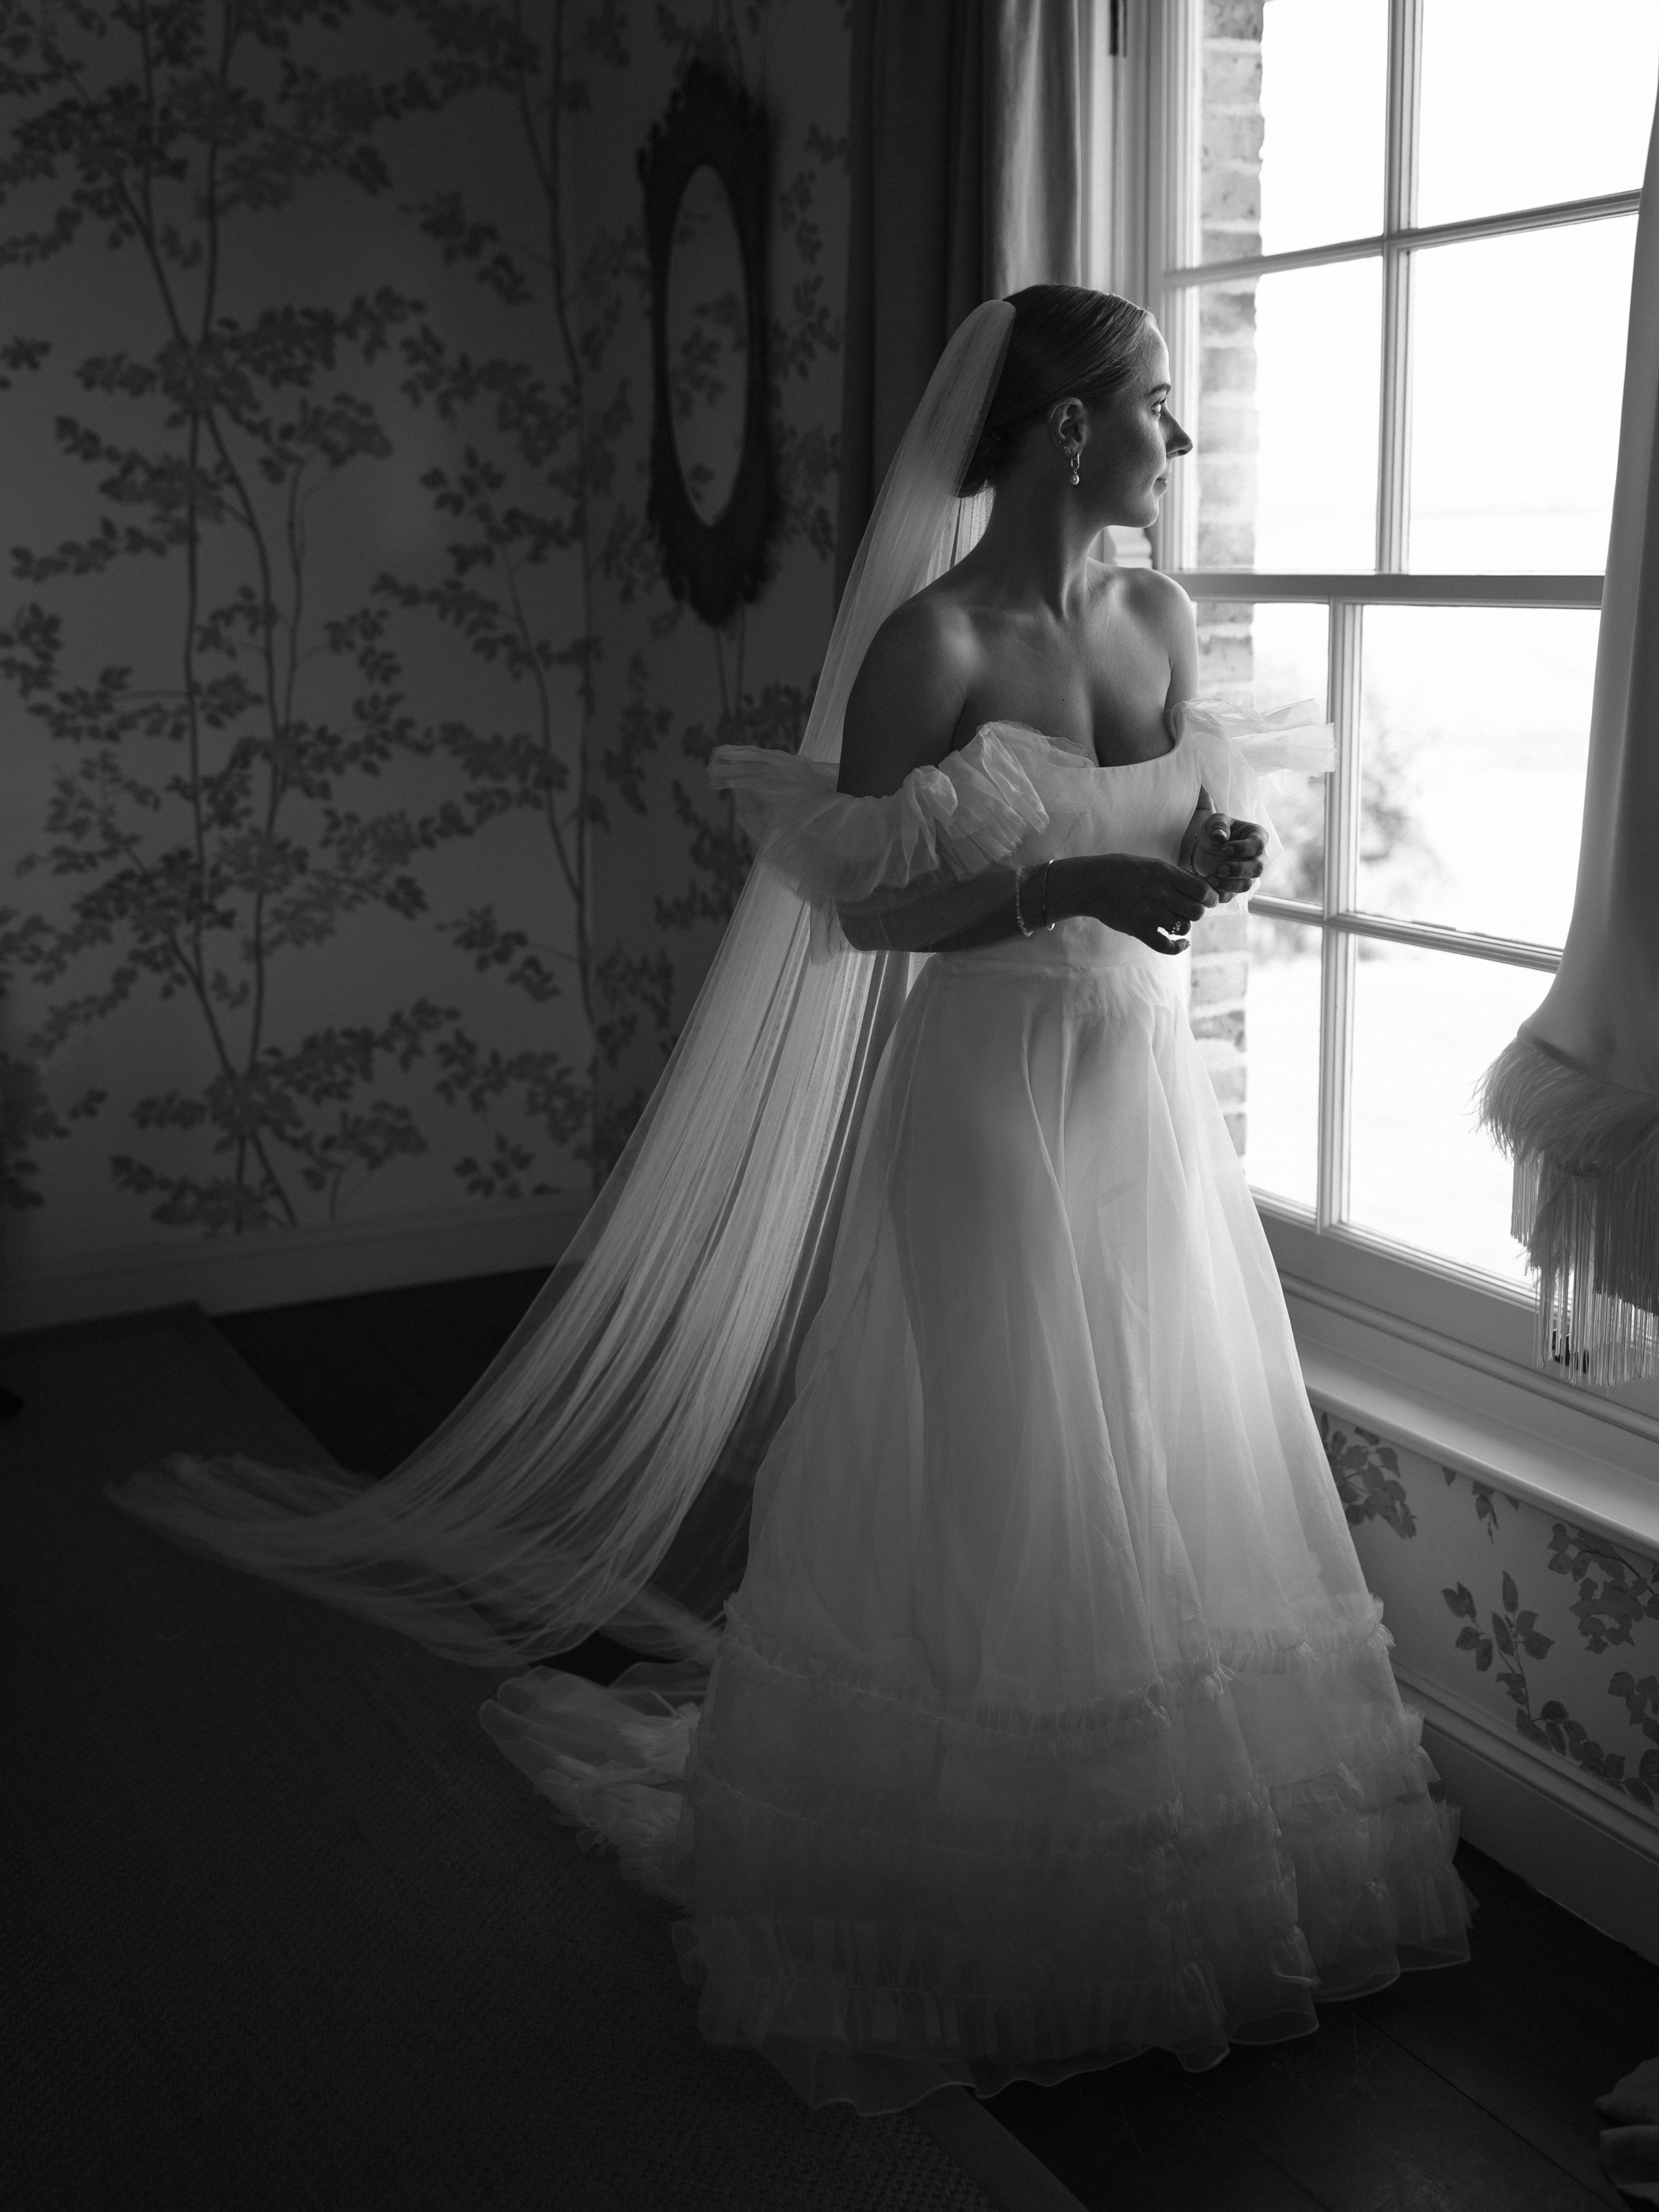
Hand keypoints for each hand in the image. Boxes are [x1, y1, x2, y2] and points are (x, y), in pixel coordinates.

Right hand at [1057, 853, 1217, 954]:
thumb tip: (1198, 888)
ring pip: (1183, 927)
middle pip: (1197, 912)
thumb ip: (1173, 875)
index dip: (1210, 898)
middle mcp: (1160, 893)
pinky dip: (1177, 947)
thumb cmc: (1121, 871)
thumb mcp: (1150, 864)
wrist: (1091, 884)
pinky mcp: (1138, 929)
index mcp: (1165, 873)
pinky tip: (1181, 944)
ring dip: (1183, 926)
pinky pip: (1166, 945)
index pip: (1202, 890)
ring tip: (1175, 921)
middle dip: (1197, 913)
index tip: (1208, 900)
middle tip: (1189, 911)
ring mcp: (1149, 912)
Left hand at [1208, 818, 1265, 900]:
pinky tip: (1209, 887)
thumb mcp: (1214, 821)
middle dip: (1238, 870)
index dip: (1243, 849)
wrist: (1205, 849)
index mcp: (1257, 837)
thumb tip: (1220, 835)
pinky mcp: (1237, 887)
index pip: (1258, 845)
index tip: (1224, 849)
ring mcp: (1249, 874)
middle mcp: (1258, 857)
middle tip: (1219, 869)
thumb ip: (1218, 825)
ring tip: (1211, 879)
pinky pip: (1233, 895)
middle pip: (1257, 868)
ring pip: (1246, 885)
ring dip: (1229, 885)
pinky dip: (1221, 894)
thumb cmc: (1215, 831)